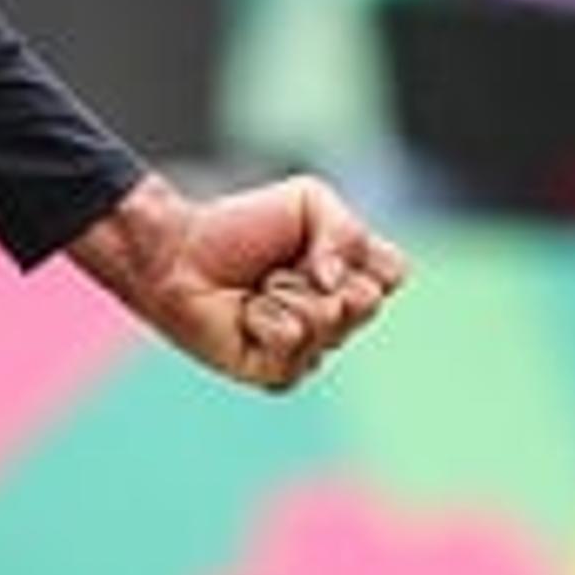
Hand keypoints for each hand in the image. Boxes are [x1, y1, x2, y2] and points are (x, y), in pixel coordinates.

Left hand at [68, 172, 407, 393]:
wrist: (181, 252)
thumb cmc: (242, 227)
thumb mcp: (309, 201)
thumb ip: (346, 230)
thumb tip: (338, 287)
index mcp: (352, 277)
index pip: (393, 274)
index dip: (358, 251)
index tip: (319, 239)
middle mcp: (340, 317)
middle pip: (367, 301)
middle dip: (318, 271)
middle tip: (282, 266)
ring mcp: (313, 350)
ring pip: (330, 321)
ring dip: (285, 291)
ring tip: (259, 288)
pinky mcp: (280, 374)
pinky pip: (292, 340)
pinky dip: (263, 316)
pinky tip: (245, 315)